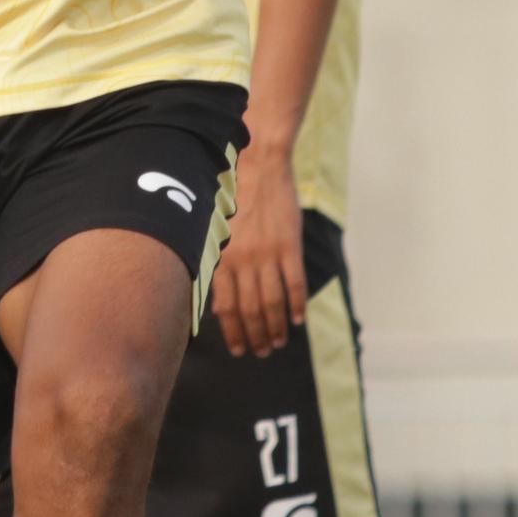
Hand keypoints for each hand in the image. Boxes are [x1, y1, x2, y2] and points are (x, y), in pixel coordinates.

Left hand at [209, 144, 309, 356]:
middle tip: (263, 352)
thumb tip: (218, 296)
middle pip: (250, 310)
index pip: (226, 308)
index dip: (233, 332)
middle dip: (256, 336)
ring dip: (276, 327)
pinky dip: (297, 304)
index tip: (240, 349)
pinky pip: (294, 283)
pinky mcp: (290, 245)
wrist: (259, 164)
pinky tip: (299, 319)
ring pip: (272, 302)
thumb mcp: (218, 231)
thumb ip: (219, 262)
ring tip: (280, 342)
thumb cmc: (235, 196)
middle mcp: (243, 261)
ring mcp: (268, 254)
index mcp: (222, 259)